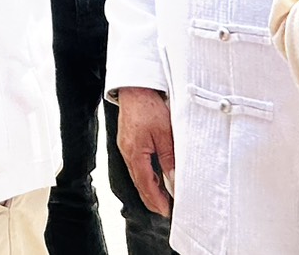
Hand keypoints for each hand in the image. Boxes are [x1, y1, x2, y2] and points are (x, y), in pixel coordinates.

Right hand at [116, 87, 174, 216]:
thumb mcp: (164, 134)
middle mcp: (127, 152)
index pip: (146, 184)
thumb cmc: (149, 106)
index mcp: (134, 153)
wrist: (135, 87)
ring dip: (149, 187)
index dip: (156, 200)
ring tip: (162, 197)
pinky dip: (146, 174)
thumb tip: (173, 180)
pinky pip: (136, 164)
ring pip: (137, 174)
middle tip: (165, 210)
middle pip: (139, 182)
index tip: (166, 211)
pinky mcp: (127, 140)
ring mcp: (125, 146)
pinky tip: (155, 176)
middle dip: (152, 198)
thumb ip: (169, 159)